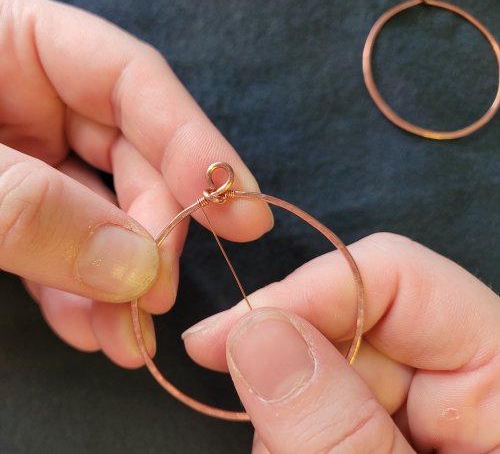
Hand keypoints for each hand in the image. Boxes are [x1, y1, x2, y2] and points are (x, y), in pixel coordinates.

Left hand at [0, 0, 271, 366]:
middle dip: (153, 232)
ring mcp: (26, 158)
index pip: (136, 82)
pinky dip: (76, 292)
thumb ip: (32, 208)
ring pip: (101, 215)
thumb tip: (137, 263)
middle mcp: (35, 99)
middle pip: (130, 159)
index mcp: (22, 45)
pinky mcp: (13, 210)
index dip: (194, 143)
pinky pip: (61, 247)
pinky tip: (91, 327)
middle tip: (161, 293)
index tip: (239, 207)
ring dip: (119, 280)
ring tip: (130, 335)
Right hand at [183, 233, 499, 452]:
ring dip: (286, 420)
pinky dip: (293, 437)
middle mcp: (463, 375)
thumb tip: (252, 335)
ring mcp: (424, 408)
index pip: (395, 276)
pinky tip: (298, 453)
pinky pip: (322, 410)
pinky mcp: (390, 430)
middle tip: (258, 430)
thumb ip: (335, 428)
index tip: (222, 333)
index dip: (304, 291)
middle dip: (286, 371)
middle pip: (346, 327)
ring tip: (285, 453)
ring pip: (321, 373)